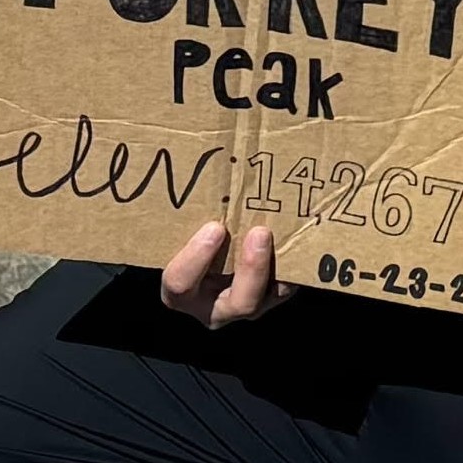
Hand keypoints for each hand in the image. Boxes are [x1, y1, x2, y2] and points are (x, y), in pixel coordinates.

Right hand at [160, 219, 297, 328]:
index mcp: (179, 292)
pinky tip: (296, 240)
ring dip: (277, 267)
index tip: (214, 228)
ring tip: (282, 235)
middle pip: (238, 303)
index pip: (180, 283)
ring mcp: (243, 306)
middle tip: (260, 232)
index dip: (196, 257)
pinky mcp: (267, 299)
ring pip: (267, 298)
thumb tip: (166, 155)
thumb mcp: (175, 232)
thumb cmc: (183, 236)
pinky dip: (291, 266)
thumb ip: (181, 216)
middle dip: (252, 269)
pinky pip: (284, 289)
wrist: (203, 259)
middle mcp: (212, 307)